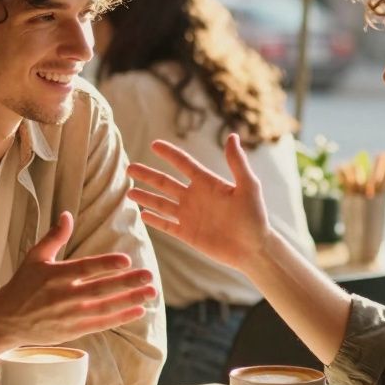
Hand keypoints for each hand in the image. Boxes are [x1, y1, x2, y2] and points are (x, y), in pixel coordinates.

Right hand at [0, 211, 155, 345]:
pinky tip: (138, 311)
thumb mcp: (35, 257)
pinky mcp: (73, 330)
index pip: (84, 269)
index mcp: (54, 275)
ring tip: (151, 293)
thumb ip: (54, 237)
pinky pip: (101, 324)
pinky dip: (120, 318)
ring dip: (129, 301)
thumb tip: (67, 215)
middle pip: (100, 290)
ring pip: (104, 308)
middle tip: (149, 275)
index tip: (126, 260)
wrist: (6, 320)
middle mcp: (63, 296)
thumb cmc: (22, 285)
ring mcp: (69, 316)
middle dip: (126, 283)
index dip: (105, 265)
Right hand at [126, 134, 271, 269]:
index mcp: (207, 183)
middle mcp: (195, 197)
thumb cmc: (255, 217)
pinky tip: (142, 214)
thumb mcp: (248, 187)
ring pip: (162, 204)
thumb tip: (232, 136)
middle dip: (147, 175)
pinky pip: (167, 225)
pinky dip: (154, 220)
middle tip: (129, 168)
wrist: (254, 248)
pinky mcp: (188, 234)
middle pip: (165, 183)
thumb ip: (237, 163)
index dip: (169, 154)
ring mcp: (190, 216)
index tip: (154, 144)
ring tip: (129, 193)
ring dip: (145, 197)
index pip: (184, 164)